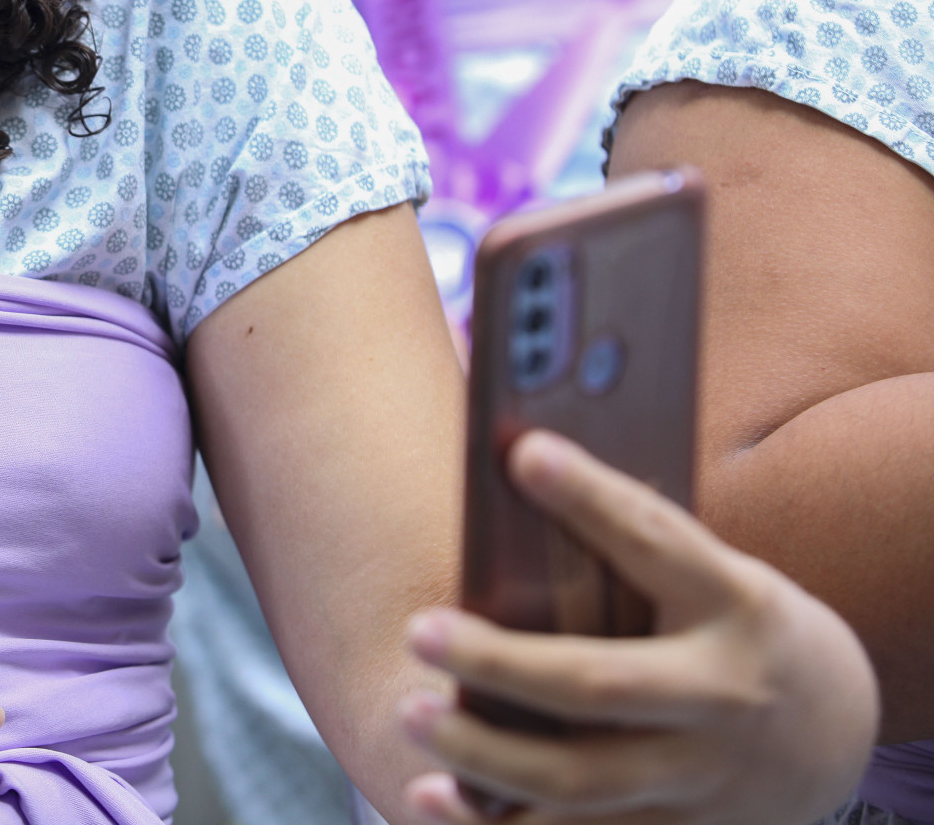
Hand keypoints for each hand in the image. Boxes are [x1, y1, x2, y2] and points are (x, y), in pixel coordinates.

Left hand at [400, 431, 876, 824]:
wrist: (833, 728)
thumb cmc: (734, 624)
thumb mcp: (715, 572)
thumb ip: (636, 543)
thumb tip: (520, 464)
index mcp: (734, 603)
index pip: (657, 542)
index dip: (591, 499)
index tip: (524, 454)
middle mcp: (723, 695)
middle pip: (600, 685)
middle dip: (502, 662)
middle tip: (419, 629)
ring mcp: (703, 774)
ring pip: (581, 779)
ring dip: (484, 753)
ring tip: (411, 713)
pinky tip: (432, 797)